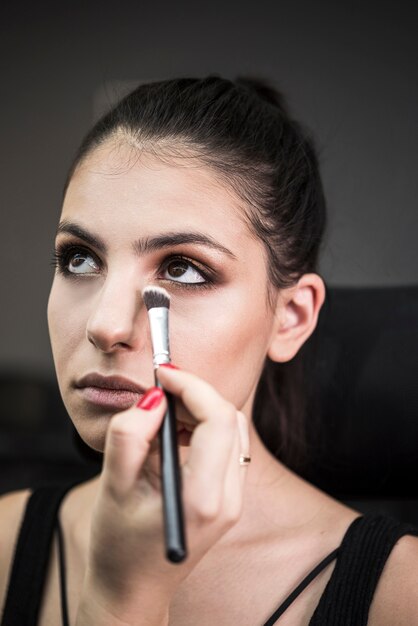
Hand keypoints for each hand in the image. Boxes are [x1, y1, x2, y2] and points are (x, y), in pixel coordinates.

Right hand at [79, 366, 249, 624]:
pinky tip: (175, 431)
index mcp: (203, 498)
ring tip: (164, 410)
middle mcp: (228, 499)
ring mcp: (233, 501)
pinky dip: (205, 427)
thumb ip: (130, 436)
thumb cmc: (117, 545)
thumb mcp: (112, 486)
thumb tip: (154, 398)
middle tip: (161, 387)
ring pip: (234, 430)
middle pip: (230, 420)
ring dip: (202, 409)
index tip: (163, 374)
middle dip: (197, 393)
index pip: (217, 419)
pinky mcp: (229, 499)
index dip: (193, 387)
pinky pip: (228, 446)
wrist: (132, 589)